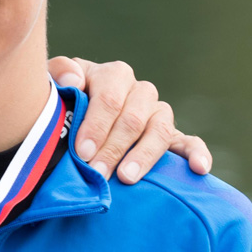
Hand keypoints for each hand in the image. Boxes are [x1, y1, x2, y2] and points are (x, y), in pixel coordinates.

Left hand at [48, 57, 211, 183]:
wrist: (72, 116)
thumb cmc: (62, 101)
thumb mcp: (53, 83)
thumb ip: (60, 73)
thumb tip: (75, 81)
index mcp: (113, 75)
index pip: (110, 99)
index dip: (96, 125)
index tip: (82, 152)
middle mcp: (140, 91)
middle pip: (133, 119)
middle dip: (113, 148)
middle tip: (97, 173)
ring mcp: (158, 113)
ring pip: (160, 130)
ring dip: (143, 156)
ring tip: (126, 178)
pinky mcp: (172, 136)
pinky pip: (190, 142)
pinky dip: (197, 154)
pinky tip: (199, 168)